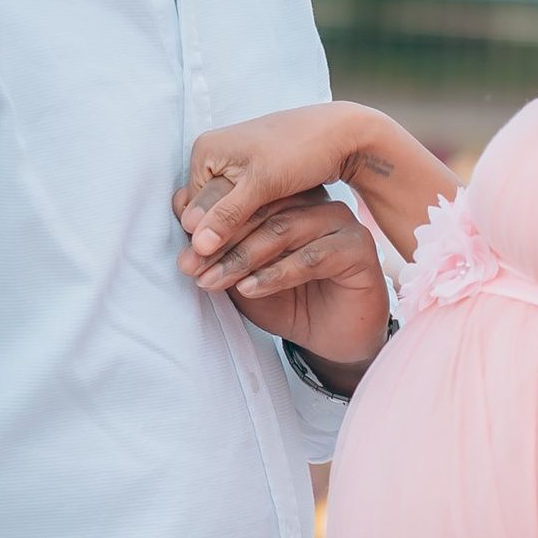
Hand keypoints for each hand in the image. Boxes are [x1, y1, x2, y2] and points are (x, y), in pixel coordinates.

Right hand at [176, 107, 364, 261]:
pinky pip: (241, 208)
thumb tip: (197, 243)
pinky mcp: (252, 175)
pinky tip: (252, 256)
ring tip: (228, 277)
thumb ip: (228, 214)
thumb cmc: (300, 151)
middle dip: (211, 246)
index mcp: (207, 153)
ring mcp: (231, 166)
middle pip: (207, 212)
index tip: (201, 276)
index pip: (194, 211)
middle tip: (207, 282)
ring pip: (225, 213)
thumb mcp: (263, 184)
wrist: (339, 131)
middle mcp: (213, 157)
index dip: (200, 243)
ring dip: (228, 242)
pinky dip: (246, 229)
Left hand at [176, 112, 390, 380]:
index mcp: (290, 198)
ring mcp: (341, 222)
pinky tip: (249, 289)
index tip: (184, 252)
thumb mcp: (242, 273)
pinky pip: (311, 256)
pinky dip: (275, 274)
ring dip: (242, 258)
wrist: (332, 339)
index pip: (246, 200)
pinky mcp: (359, 248)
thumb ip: (217, 244)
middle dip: (222, 242)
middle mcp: (316, 203)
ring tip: (213, 281)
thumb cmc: (286, 301)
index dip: (211, 224)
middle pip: (262, 212)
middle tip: (192, 266)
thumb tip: (178, 204)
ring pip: (283, 230)